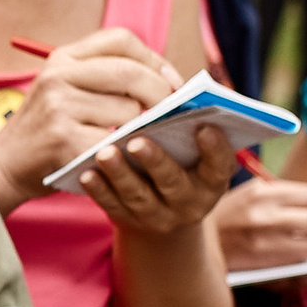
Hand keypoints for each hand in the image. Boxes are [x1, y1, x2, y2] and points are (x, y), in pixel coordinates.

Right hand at [0, 29, 177, 212]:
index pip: (121, 40)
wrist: (3, 167)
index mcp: (62, 57)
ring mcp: (59, 106)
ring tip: (131, 141)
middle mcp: (58, 75)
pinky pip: (116, 142)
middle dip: (161, 94)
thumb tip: (170, 81)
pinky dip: (125, 152)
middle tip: (171, 114)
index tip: (171, 82)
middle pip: (131, 73)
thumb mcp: (66, 91)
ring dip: (139, 131)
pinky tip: (119, 158)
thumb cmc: (47, 131)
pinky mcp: (63, 139)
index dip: (154, 59)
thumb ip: (107, 79)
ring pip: (129, 111)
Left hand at [74, 124, 233, 235]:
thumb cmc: (179, 161)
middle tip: (137, 141)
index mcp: (212, 179)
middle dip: (156, 161)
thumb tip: (167, 86)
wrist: (162, 213)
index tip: (204, 128)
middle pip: (173, 181)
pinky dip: (99, 190)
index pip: (219, 165)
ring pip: (139, 196)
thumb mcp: (192, 149)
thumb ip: (186, 124)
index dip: (215, 149)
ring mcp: (158, 215)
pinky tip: (87, 174)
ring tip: (105, 154)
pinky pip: (112, 206)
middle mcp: (189, 202)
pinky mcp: (129, 220)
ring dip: (120, 174)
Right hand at [213, 178, 306, 269]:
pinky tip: (300, 259)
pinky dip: (305, 263)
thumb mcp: (247, 194)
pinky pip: (300, 266)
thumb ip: (280, 196)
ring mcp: (266, 244)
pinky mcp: (264, 266)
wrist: (191, 245)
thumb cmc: (225, 218)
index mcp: (262, 193)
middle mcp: (266, 217)